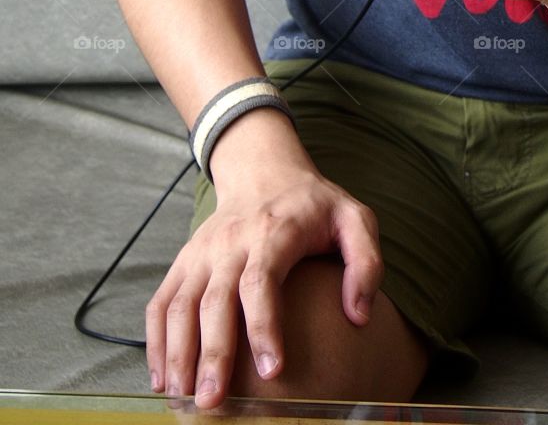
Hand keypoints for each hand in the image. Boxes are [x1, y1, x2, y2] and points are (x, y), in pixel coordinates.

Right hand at [146, 145, 381, 410]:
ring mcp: (202, 251)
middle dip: (213, 355)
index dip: (264, 327)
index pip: (261, 282)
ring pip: (180, 304)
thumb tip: (359, 316)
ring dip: (178, 354)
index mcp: (274, 232)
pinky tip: (162, 379)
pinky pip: (161, 302)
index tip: (273, 371)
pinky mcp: (185, 261)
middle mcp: (231, 242)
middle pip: (215, 301)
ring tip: (184, 398)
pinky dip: (156, 341)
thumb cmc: (314, 205)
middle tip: (213, 403)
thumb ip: (366, 262)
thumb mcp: (354, 218)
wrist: (263, 170)